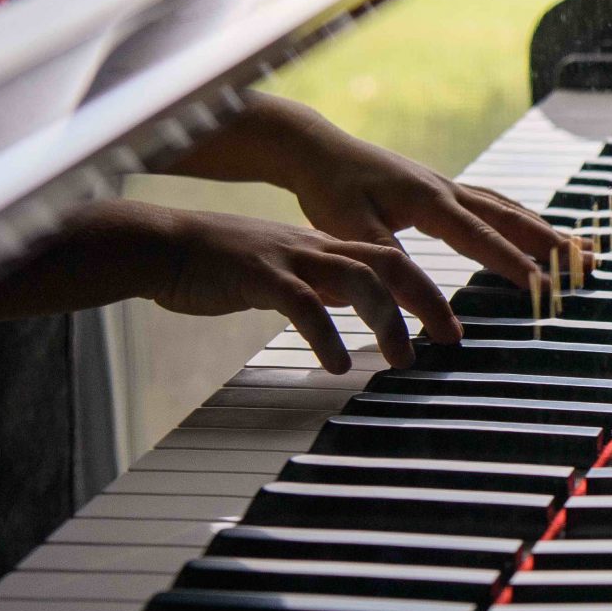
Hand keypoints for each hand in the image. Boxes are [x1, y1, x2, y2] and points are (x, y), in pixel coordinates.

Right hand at [149, 206, 458, 373]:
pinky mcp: (259, 276)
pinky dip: (327, 335)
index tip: (450, 324)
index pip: (390, 259)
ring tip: (402, 358)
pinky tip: (337, 364)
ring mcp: (288, 258)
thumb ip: (320, 285)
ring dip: (387, 321)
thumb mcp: (283, 272)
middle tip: (451, 338)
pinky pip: (303, 304)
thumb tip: (353, 305)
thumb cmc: (217, 265)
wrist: (160, 247)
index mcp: (322, 247)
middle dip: (427, 299)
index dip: (426, 290)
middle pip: (390, 262)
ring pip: (357, 279)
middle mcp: (314, 248)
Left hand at [200, 96, 565, 287]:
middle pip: (511, 218)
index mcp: (429, 201)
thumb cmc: (328, 191)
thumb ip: (388, 262)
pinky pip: (494, 204)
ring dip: (545, 229)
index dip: (516, 265)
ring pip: (508, 208)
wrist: (315, 149)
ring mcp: (449, 186)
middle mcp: (448, 190)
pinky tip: (532, 228)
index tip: (546, 287)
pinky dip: (522, 219)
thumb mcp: (350, 230)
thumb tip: (419, 299)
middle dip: (552, 243)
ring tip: (580, 247)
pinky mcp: (442, 188)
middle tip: (590, 262)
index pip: (483, 238)